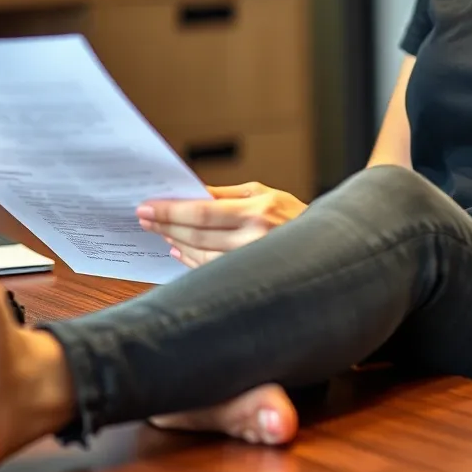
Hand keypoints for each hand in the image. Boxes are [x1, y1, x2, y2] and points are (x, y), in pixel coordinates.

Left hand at [136, 182, 306, 267]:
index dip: (171, 211)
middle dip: (166, 225)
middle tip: (145, 219)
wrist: (326, 247)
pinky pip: (211, 270)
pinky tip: (179, 251)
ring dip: (176, 243)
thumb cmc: (294, 215)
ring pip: (201, 256)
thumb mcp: (265, 194)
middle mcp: (255, 238)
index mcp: (258, 211)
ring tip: (160, 232)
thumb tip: (193, 192)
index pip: (203, 211)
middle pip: (197, 234)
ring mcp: (252, 262)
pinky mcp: (249, 280)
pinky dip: (190, 261)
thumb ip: (227, 194)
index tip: (147, 208)